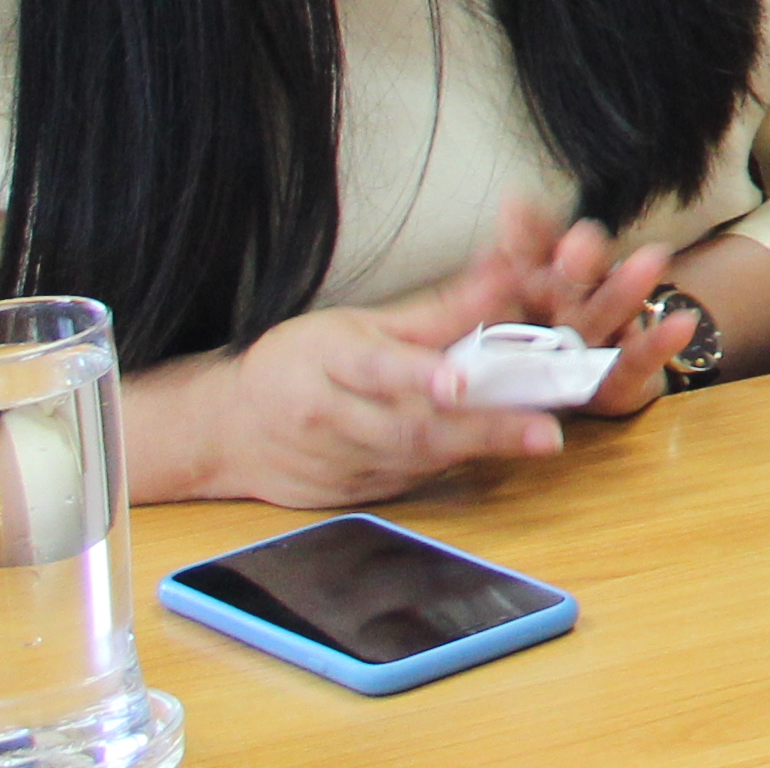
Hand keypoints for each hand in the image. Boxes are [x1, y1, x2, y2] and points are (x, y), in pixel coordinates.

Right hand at [127, 208, 669, 508]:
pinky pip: (407, 482)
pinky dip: (450, 467)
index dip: (421, 376)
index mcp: (330, 361)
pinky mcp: (348, 495)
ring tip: (536, 436)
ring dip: (477, 450)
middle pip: (410, 427)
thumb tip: (505, 274)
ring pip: (414, 461)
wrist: (224, 430)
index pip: (380, 370)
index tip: (463, 381)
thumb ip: (435, 310)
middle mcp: (331, 417)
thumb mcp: (357, 323)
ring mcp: (339, 463)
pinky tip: (488, 451)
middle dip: (483, 430)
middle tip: (545, 429)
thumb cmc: (299, 362)